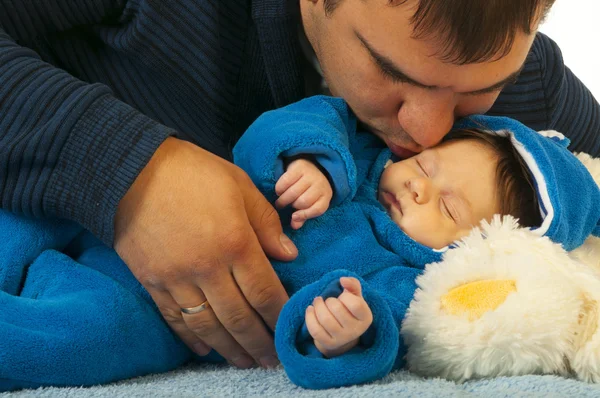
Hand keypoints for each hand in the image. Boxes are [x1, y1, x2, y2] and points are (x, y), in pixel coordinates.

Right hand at [114, 137, 297, 368]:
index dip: (279, 315)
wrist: (131, 170)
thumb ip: (267, 223)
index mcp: (235, 242)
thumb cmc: (192, 172)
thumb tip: (288, 255)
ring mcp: (177, 278)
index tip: (290, 330)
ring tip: (245, 362)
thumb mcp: (240, 186)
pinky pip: (174, 318)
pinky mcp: (152, 282)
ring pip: (208, 325)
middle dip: (259, 342)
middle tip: (272, 360)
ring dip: (229, 348)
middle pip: (239, 317)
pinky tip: (204, 350)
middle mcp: (208, 268)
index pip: (265, 291)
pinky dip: (190, 338)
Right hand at [274, 158, 332, 228]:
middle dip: (291, 205)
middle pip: (303, 202)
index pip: (318, 209)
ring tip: (280, 200)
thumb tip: (294, 226)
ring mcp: (310, 174)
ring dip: (283, 199)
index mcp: (326, 195)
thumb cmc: (308, 190)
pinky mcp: (299, 166)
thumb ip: (302, 216)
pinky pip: (285, 182)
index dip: (305, 215)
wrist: (310, 166)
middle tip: (285, 205)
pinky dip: (279, 189)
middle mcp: (320, 183)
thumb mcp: (309, 204)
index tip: (293, 217)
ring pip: (293, 193)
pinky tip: (279, 191)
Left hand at [305, 277, 372, 357]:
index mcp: (365, 318)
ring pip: (325, 319)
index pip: (355, 305)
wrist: (343, 333)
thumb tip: (343, 280)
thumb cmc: (349, 309)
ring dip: (318, 306)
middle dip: (329, 300)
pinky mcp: (328, 343)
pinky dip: (310, 316)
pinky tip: (310, 309)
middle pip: (337, 309)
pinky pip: (315, 330)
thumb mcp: (355, 296)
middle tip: (328, 300)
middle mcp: (355, 331)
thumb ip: (352, 284)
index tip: (343, 296)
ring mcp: (341, 339)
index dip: (346, 297)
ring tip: (317, 301)